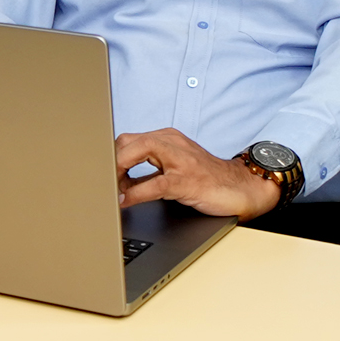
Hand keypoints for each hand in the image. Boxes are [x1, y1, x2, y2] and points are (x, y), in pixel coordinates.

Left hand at [116, 128, 279, 221]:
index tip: (98, 171)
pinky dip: (134, 193)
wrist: (241, 188)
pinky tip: (125, 201)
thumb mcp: (172, 170)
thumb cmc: (207, 180)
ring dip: (117, 172)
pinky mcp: (186, 180)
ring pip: (137, 152)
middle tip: (101, 183)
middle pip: (127, 141)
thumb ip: (146, 172)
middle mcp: (171, 142)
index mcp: (166, 138)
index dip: (109, 155)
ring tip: (108, 189)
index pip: (128, 139)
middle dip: (109, 161)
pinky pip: (154, 183)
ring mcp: (179, 160)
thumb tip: (117, 184)